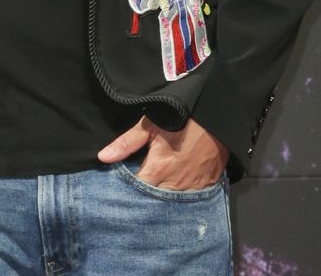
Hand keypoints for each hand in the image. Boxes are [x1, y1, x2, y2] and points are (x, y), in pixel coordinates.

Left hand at [98, 116, 228, 190]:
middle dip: (144, 201)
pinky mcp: (207, 186)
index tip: (120, 191)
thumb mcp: (150, 125)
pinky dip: (182, 199)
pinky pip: (191, 200)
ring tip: (155, 194)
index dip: (127, 193)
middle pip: (154, 203)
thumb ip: (127, 143)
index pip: (136, 193)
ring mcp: (193, 187)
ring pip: (173, 205)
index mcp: (158, 170)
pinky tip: (175, 193)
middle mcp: (175, 184)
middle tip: (136, 196)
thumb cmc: (181, 119)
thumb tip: (103, 157)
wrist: (217, 116)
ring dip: (163, 201)